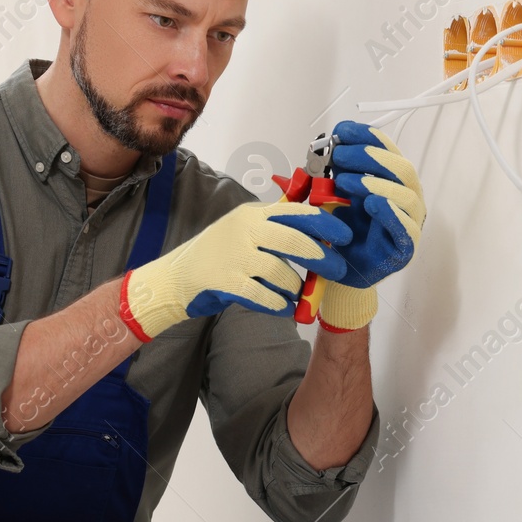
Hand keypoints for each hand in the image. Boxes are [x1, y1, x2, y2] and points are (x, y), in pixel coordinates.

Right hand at [119, 199, 350, 339]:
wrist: (176, 278)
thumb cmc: (220, 254)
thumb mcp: (246, 229)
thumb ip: (277, 225)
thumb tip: (320, 224)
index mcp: (254, 214)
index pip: (296, 212)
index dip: (324, 223)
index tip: (345, 236)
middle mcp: (244, 230)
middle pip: (293, 240)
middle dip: (321, 257)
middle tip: (338, 270)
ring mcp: (233, 256)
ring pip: (280, 272)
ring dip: (296, 287)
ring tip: (300, 295)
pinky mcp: (225, 282)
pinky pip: (263, 296)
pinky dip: (279, 305)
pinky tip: (286, 309)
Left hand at [324, 121, 424, 288]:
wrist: (337, 270)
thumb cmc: (340, 231)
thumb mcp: (333, 194)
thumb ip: (335, 171)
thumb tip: (329, 143)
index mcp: (390, 181)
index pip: (386, 150)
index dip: (366, 136)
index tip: (341, 131)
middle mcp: (404, 198)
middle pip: (400, 167)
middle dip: (369, 157)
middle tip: (338, 156)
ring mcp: (409, 222)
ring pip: (407, 195)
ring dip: (375, 183)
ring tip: (344, 182)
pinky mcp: (406, 248)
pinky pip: (406, 228)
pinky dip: (391, 213)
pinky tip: (373, 204)